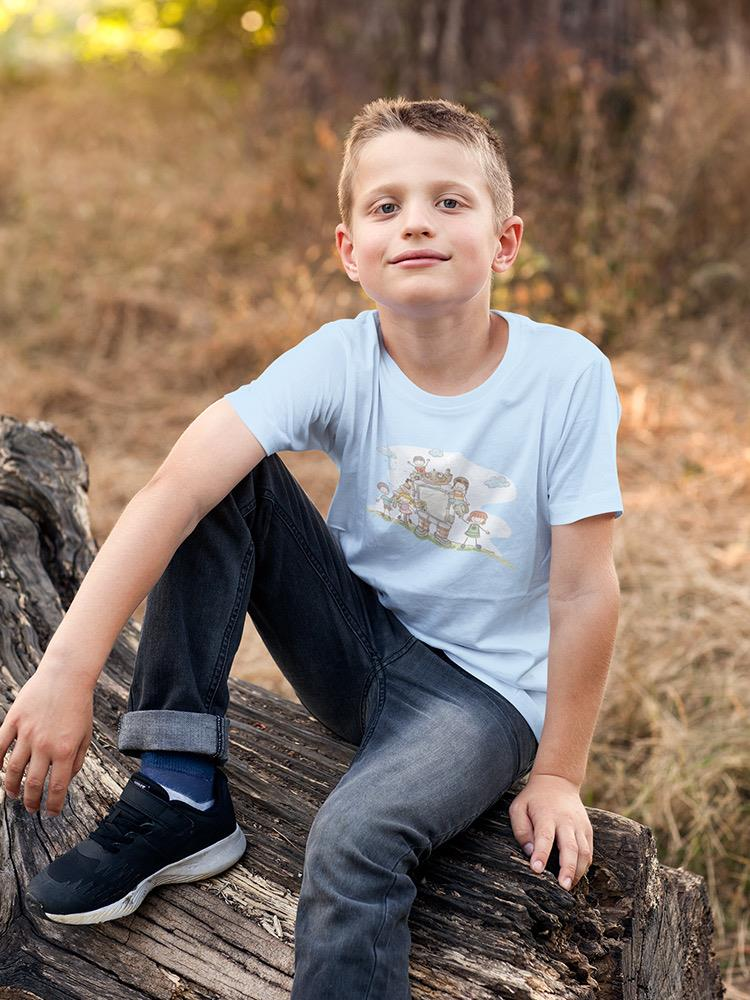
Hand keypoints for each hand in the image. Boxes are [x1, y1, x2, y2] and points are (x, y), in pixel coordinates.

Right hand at [0, 662, 93, 816]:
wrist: (67, 675)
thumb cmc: (79, 704)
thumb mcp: (87, 734)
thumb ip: (78, 759)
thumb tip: (66, 780)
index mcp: (66, 750)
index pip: (57, 788)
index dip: (53, 805)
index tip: (50, 813)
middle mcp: (45, 745)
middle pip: (33, 783)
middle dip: (31, 801)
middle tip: (30, 808)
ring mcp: (27, 733)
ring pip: (14, 769)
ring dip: (12, 786)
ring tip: (14, 795)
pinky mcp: (14, 721)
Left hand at [508, 772, 593, 890]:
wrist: (558, 781)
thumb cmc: (533, 799)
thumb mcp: (519, 808)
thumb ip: (521, 830)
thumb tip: (530, 852)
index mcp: (546, 815)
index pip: (545, 837)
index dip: (541, 854)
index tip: (537, 870)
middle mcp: (566, 821)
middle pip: (570, 847)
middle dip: (567, 868)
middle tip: (563, 887)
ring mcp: (579, 825)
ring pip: (584, 852)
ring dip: (578, 871)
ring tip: (570, 886)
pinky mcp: (587, 830)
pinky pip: (589, 851)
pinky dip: (584, 866)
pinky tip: (576, 876)